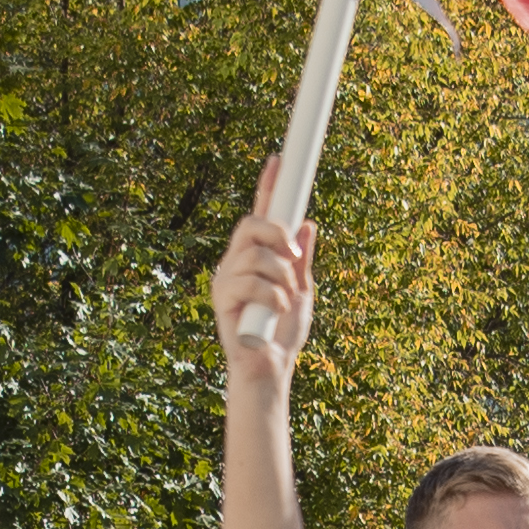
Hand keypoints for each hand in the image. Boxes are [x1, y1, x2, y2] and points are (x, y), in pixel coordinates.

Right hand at [207, 184, 316, 368]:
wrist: (271, 367)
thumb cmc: (284, 332)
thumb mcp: (302, 289)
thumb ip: (301, 259)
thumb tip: (307, 224)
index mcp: (256, 256)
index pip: (261, 213)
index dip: (269, 186)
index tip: (280, 161)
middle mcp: (236, 263)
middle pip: (251, 224)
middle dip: (276, 234)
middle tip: (294, 257)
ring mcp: (226, 279)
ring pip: (254, 253)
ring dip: (280, 275)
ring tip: (286, 298)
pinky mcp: (221, 298)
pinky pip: (251, 281)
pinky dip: (273, 295)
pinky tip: (276, 310)